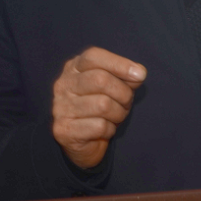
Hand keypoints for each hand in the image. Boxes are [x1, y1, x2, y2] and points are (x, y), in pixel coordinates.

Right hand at [51, 46, 145, 168]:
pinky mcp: (64, 130)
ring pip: (103, 105)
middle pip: (100, 80)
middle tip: (127, 103)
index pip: (93, 56)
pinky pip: (99, 126)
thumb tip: (138, 73)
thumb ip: (124, 77)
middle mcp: (63, 85)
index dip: (119, 64)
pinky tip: (105, 129)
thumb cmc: (102, 109)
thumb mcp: (114, 87)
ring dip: (119, 113)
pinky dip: (110, 129)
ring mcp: (60, 107)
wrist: (84, 143)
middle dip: (123, 93)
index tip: (140, 75)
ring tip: (116, 116)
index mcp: (74, 68)